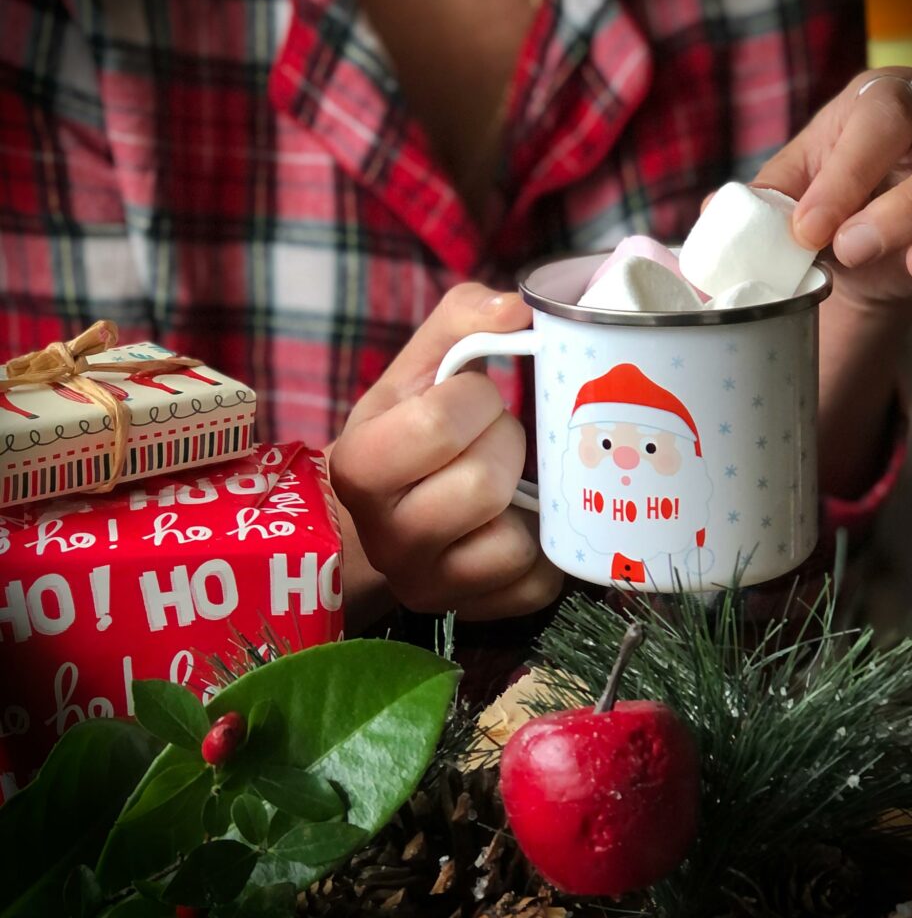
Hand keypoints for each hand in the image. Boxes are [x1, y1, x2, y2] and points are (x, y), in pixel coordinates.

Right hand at [330, 284, 562, 619]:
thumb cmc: (408, 432)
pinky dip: (542, 546)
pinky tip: (518, 522)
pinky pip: (537, 582)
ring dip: (523, 499)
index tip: (470, 398)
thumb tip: (519, 309)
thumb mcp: (418, 369)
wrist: (386, 516)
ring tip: (504, 481)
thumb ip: (461, 321)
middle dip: (504, 445)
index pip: (440, 421)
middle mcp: (386, 539)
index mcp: (359, 466)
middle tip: (492, 439)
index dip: (475, 398)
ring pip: (513, 541)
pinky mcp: (474, 613)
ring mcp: (429, 586)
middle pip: (483, 483)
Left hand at [755, 66, 911, 306]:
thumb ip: (760, 200)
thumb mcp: (787, 190)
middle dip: (911, 206)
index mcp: (886, 105)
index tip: (807, 228)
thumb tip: (717, 213)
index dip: (847, 174)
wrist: (853, 241)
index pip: (883, 119)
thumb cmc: (820, 199)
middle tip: (853, 250)